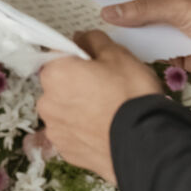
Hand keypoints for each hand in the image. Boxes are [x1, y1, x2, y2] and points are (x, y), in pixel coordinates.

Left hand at [37, 31, 162, 182]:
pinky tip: (104, 129)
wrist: (144, 144)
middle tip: (106, 87)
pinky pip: (72, 133)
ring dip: (79, 109)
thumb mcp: (118, 55)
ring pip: (65, 111)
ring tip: (107, 112)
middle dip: (76, 83)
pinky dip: (84, 131)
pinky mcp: (66, 152)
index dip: (77, 56)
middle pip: (58, 84)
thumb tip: (81, 38)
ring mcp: (55, 130)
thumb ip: (94, 41)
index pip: (57, 54)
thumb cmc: (130, 95)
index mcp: (54, 74)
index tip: (95, 63)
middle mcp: (47, 102)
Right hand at [82, 0, 190, 79]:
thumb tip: (109, 12)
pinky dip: (137, 53)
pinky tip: (121, 54)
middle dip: (112, 9)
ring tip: (96, 38)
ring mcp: (172, 27)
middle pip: (134, 5)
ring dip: (124, 34)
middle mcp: (171, 3)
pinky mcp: (176, 51)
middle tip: (83, 14)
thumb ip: (143, 10)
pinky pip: (151, 51)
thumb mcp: (179, 7)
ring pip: (140, 29)